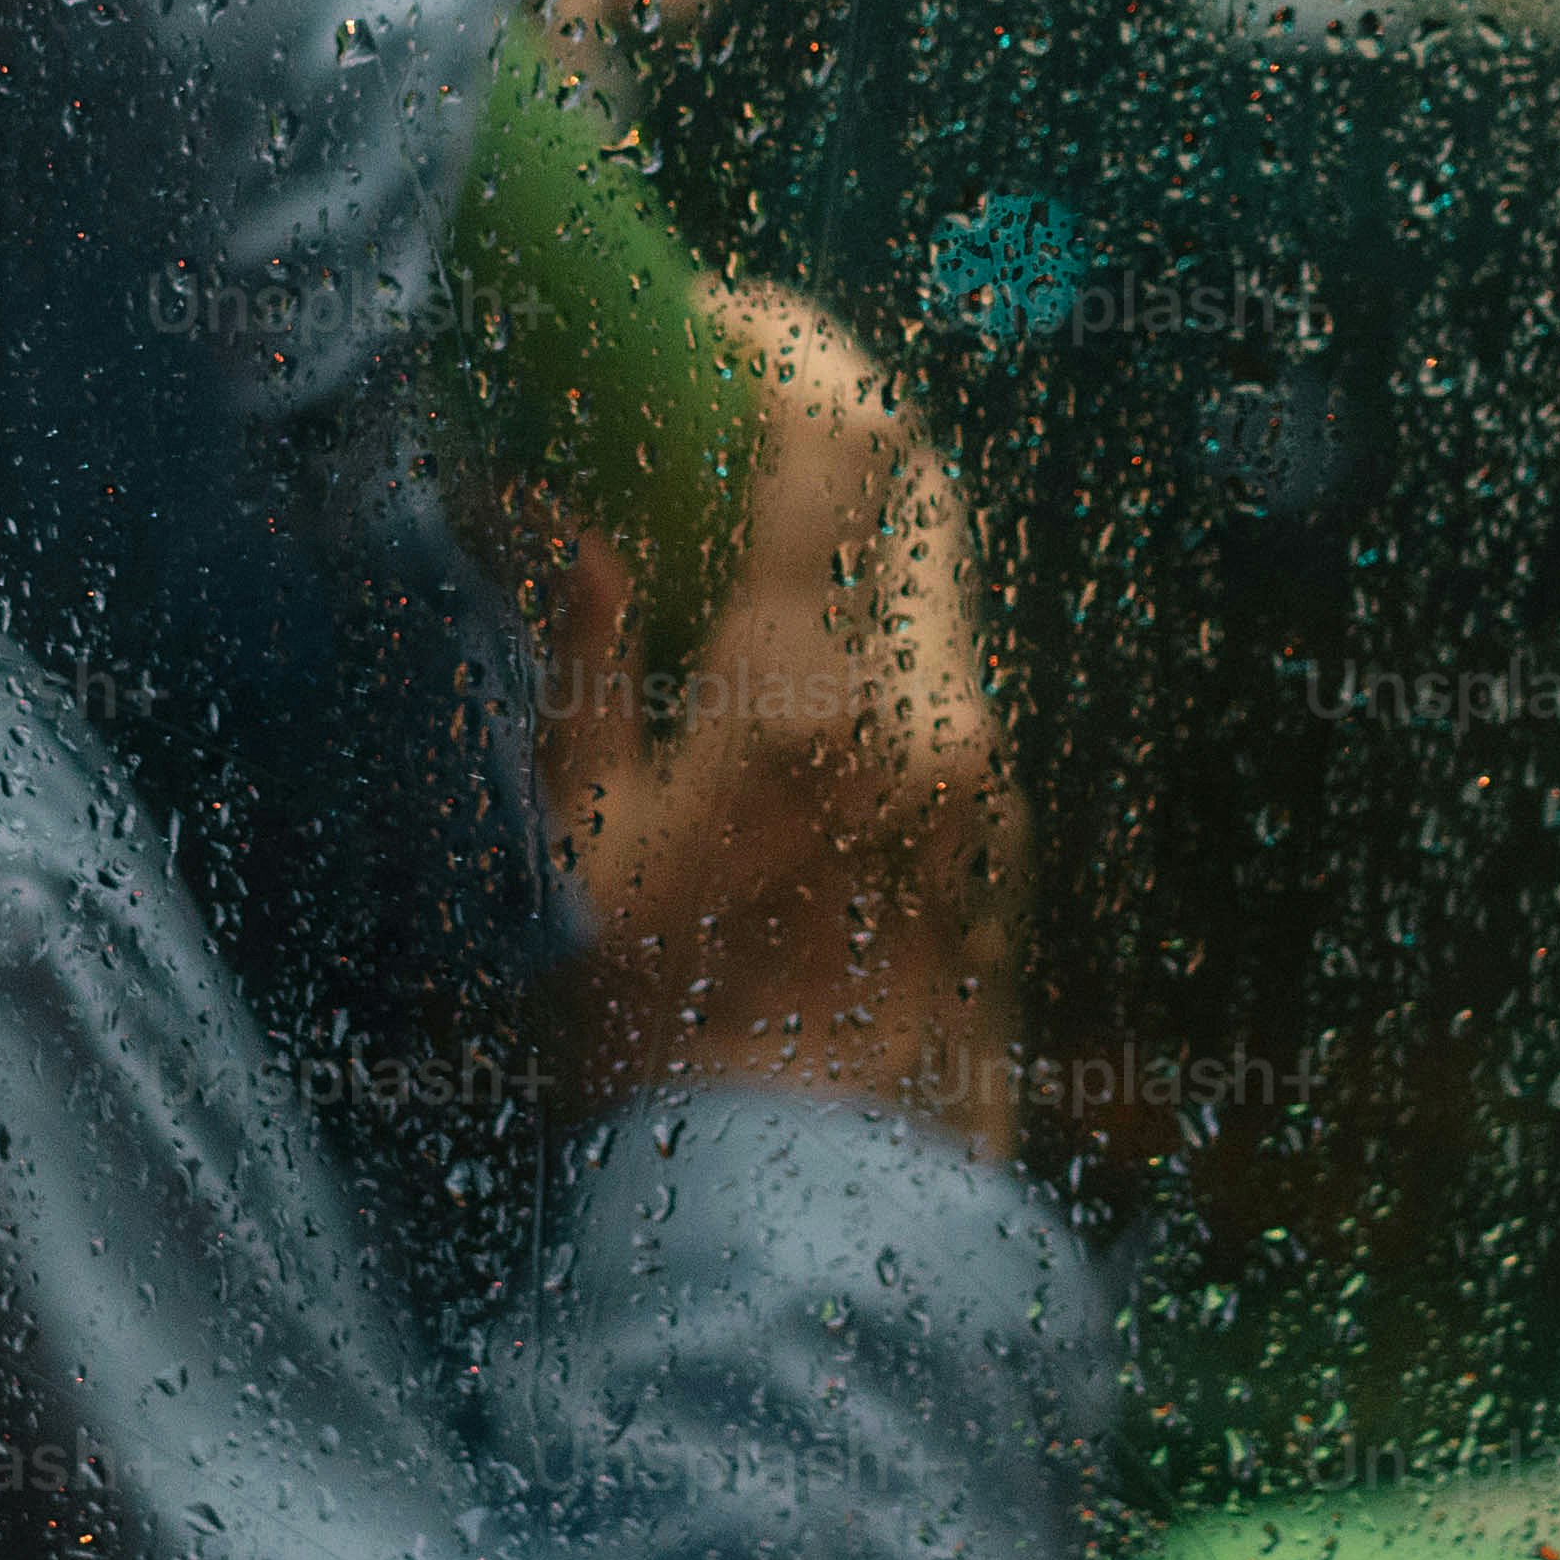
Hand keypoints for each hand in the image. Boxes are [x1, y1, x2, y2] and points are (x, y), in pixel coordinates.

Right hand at [515, 279, 1024, 1157]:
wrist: (808, 1242)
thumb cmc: (653, 1059)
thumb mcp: (561, 854)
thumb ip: (569, 656)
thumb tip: (557, 506)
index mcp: (813, 693)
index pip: (846, 430)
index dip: (783, 341)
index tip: (707, 317)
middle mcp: (932, 714)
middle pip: (925, 483)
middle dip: (832, 418)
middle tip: (721, 414)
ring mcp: (988, 787)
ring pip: (942, 587)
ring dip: (852, 538)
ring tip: (733, 562)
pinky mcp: (1002, 852)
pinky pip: (949, 689)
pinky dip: (878, 641)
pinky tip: (784, 703)